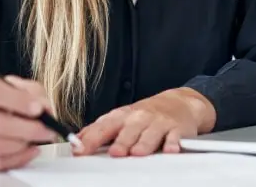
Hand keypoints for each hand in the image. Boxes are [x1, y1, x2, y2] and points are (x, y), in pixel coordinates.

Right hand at [0, 75, 59, 171]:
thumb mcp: (14, 86)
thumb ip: (31, 92)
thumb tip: (44, 108)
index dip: (18, 101)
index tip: (38, 109)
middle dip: (29, 129)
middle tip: (46, 130)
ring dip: (23, 145)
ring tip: (37, 139)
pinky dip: (18, 159)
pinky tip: (29, 150)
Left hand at [74, 88, 216, 156]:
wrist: (178, 103)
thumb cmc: (145, 114)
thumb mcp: (121, 118)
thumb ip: (100, 130)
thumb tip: (78, 140)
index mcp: (122, 116)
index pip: (103, 127)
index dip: (91, 138)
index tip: (81, 149)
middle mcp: (139, 118)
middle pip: (128, 130)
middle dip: (121, 141)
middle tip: (114, 152)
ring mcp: (158, 123)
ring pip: (150, 134)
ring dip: (143, 143)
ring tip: (137, 153)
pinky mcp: (176, 129)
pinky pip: (174, 137)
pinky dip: (171, 144)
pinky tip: (169, 150)